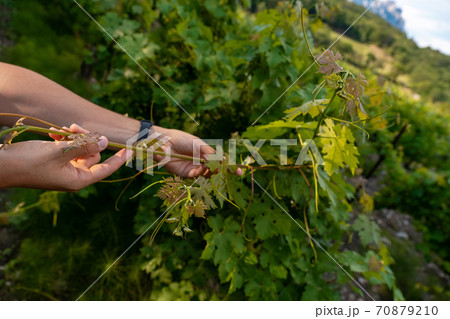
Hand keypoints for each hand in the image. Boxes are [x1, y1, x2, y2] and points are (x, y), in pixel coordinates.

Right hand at [0, 124, 131, 190]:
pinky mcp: (55, 162)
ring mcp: (64, 169)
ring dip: (73, 138)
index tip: (131, 150)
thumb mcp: (59, 152)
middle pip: (92, 155)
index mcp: (78, 180)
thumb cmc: (29, 162)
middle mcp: (74, 176)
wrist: (2, 165)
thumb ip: (84, 146)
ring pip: (80, 149)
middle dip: (86, 139)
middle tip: (74, 127)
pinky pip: (68, 149)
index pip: (105, 170)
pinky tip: (54, 133)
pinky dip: (64, 140)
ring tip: (59, 130)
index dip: (119, 160)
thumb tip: (104, 142)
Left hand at [152, 128, 241, 177]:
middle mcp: (201, 161)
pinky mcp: (186, 174)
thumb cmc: (181, 139)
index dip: (229, 166)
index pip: (220, 160)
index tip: (239, 170)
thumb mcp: (197, 143)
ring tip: (216, 168)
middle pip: (216, 169)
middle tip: (231, 172)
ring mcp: (194, 168)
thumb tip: (220, 160)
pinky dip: (202, 173)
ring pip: (208, 174)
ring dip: (213, 172)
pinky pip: (198, 176)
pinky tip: (203, 168)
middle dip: (224, 171)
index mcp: (205, 152)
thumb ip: (209, 152)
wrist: (164, 143)